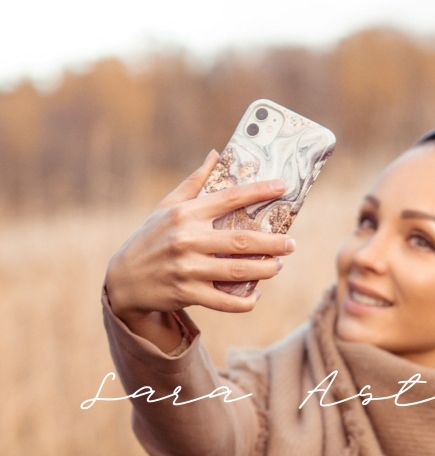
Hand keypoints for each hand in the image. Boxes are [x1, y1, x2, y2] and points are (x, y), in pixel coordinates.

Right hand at [105, 151, 295, 345]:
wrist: (123, 280)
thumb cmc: (149, 239)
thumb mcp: (165, 207)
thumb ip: (193, 182)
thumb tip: (216, 154)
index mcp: (185, 214)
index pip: (228, 197)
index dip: (258, 191)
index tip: (283, 187)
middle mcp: (187, 239)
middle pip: (241, 240)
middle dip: (272, 243)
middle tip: (291, 244)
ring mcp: (188, 268)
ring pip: (237, 271)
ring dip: (264, 269)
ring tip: (277, 266)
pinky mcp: (188, 293)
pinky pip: (225, 300)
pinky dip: (246, 301)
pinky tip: (256, 295)